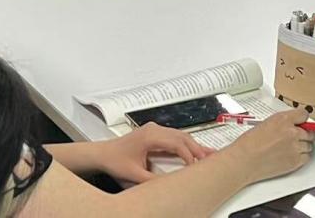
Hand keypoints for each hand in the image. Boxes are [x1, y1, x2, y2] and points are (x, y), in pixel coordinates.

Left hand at [96, 123, 213, 183]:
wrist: (103, 153)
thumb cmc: (115, 160)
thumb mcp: (134, 174)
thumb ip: (152, 181)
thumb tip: (170, 185)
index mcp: (150, 135)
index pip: (176, 144)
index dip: (188, 156)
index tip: (196, 167)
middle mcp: (154, 129)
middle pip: (182, 137)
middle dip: (197, 149)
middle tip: (211, 160)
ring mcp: (154, 130)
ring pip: (180, 136)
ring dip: (193, 146)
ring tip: (208, 156)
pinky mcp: (154, 134)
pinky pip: (174, 137)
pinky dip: (186, 145)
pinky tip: (195, 150)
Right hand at [225, 108, 313, 183]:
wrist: (245, 160)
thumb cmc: (250, 143)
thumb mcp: (267, 123)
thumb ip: (283, 122)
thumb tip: (293, 124)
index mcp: (284, 120)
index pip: (304, 114)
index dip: (302, 119)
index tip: (302, 122)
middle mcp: (292, 132)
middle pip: (310, 131)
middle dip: (305, 133)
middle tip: (297, 136)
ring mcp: (295, 148)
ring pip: (310, 145)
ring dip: (304, 146)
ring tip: (290, 147)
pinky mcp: (295, 161)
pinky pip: (307, 157)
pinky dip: (302, 156)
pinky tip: (292, 155)